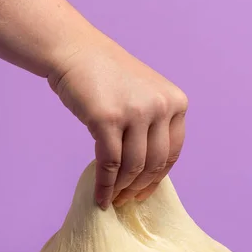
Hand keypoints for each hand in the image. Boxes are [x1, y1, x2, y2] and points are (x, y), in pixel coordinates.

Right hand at [48, 27, 187, 208]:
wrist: (75, 51)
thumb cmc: (106, 76)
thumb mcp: (145, 96)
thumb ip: (154, 127)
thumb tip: (148, 173)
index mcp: (176, 102)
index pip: (172, 152)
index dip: (158, 178)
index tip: (144, 193)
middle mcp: (161, 106)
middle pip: (154, 163)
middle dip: (139, 187)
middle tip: (125, 200)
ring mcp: (135, 112)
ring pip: (133, 167)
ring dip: (122, 189)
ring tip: (112, 199)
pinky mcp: (107, 119)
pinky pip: (110, 164)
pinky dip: (105, 185)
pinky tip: (100, 197)